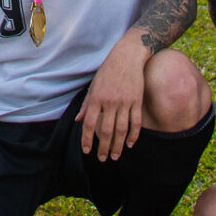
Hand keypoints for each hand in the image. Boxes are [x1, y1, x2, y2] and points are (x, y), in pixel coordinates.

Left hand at [78, 43, 147, 160]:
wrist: (127, 56)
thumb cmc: (107, 71)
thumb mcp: (93, 85)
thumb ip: (86, 104)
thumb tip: (78, 121)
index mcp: (96, 98)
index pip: (90, 124)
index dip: (87, 139)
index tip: (87, 151)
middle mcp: (110, 102)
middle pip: (106, 131)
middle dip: (103, 148)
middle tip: (102, 159)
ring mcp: (125, 102)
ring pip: (121, 130)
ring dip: (118, 146)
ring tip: (115, 156)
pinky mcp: (137, 101)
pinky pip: (136, 122)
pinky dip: (134, 135)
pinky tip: (131, 144)